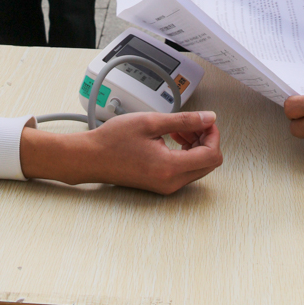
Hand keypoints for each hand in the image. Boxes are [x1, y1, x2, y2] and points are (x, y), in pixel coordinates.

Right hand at [19, 110, 222, 193]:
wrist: (90, 158)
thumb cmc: (112, 141)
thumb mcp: (151, 122)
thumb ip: (184, 120)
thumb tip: (209, 119)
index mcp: (170, 168)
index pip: (211, 155)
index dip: (213, 135)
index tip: (205, 121)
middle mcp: (171, 182)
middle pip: (208, 162)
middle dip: (205, 139)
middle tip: (190, 123)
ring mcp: (166, 185)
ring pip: (198, 166)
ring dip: (195, 144)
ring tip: (178, 128)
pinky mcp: (161, 183)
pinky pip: (185, 169)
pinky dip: (185, 152)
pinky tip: (172, 137)